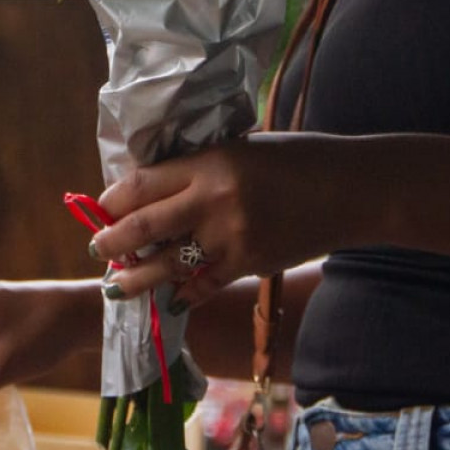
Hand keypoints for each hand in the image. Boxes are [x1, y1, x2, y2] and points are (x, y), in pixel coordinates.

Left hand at [90, 133, 327, 311]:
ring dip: (136, 277)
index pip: (143, 183)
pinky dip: (184, 293)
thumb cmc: (298, 160)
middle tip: (97, 248)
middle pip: (143, 226)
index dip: (114, 199)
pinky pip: (204, 285)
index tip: (103, 207)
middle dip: (111, 240)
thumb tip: (157, 191)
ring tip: (117, 284)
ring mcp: (231, 237)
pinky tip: (171, 298)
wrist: (351, 190)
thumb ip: (202, 169)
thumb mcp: (243, 151)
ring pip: (166, 265)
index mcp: (210, 162)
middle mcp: (214, 200)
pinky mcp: (250, 263)